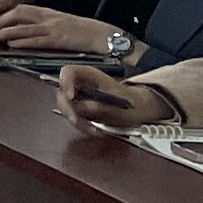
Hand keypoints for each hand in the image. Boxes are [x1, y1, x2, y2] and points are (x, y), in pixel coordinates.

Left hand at [0, 0, 109, 54]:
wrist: (101, 34)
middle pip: (20, 14)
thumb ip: (45, 24)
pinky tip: (13, 44)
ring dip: (8, 31)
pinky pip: (37, 40)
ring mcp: (53, 27)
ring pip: (25, 27)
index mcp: (48, 12)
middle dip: (3, 20)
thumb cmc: (82, 31)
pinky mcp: (59, 39)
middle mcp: (48, 17)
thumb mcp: (60, 23)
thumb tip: (28, 30)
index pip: (22, 8)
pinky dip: (23, 41)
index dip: (6, 13)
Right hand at [59, 67, 177, 131]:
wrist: (139, 111)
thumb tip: (79, 107)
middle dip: (69, 109)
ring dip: (77, 121)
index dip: (65, 83)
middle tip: (77, 121)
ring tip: (94, 130)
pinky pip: (74, 117)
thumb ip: (97, 104)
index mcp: (88, 74)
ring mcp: (79, 97)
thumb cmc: (130, 102)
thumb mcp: (116, 103)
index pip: (68, 72)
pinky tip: (95, 130)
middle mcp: (80, 84)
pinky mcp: (81, 110)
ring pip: (66, 108)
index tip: (70, 98)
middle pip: (62, 92)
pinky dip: (82, 126)